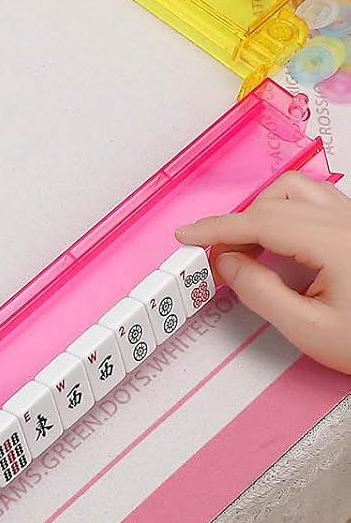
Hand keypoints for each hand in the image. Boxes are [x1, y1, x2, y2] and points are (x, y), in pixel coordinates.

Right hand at [176, 172, 350, 372]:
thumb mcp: (309, 330)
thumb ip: (260, 293)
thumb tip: (227, 264)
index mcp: (336, 243)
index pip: (261, 221)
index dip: (217, 227)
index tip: (187, 236)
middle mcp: (348, 223)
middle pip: (276, 202)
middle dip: (237, 224)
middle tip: (216, 255)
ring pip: (297, 192)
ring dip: (264, 212)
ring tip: (249, 246)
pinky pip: (316, 203)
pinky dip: (286, 214)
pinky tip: (280, 245)